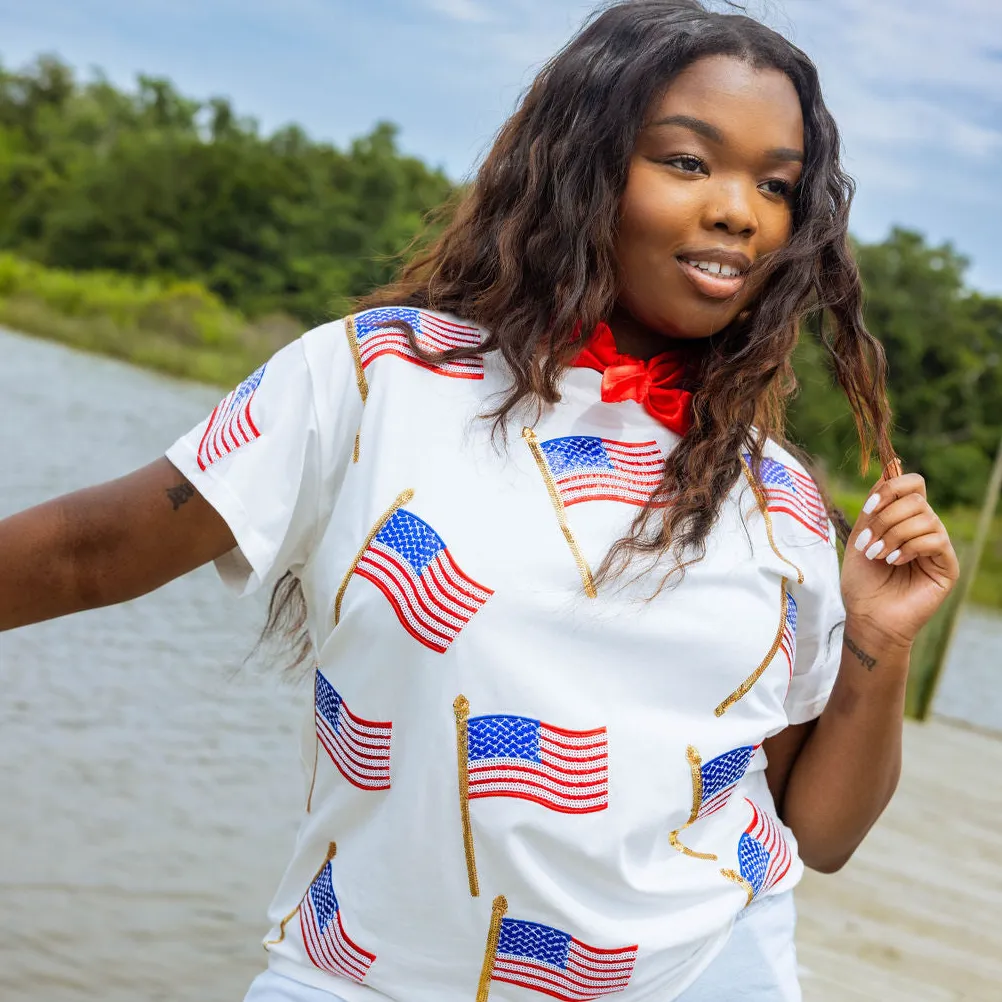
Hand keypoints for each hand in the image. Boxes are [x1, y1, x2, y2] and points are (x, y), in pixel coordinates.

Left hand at [841, 463, 959, 647]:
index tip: (869, 508)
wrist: (867, 617)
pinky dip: (911, 547)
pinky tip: (895, 562)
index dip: (892, 488)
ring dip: (894, 534)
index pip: (912, 484)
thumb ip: (874, 507)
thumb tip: (892, 466)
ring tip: (878, 556)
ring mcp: (937, 547)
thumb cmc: (861, 582)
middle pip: (916, 499)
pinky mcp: (947, 566)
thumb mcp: (860, 537)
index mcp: (903, 519)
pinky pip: (936, 540)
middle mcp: (923, 528)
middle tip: (869, 543)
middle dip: (885, 518)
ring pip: (925, 517)